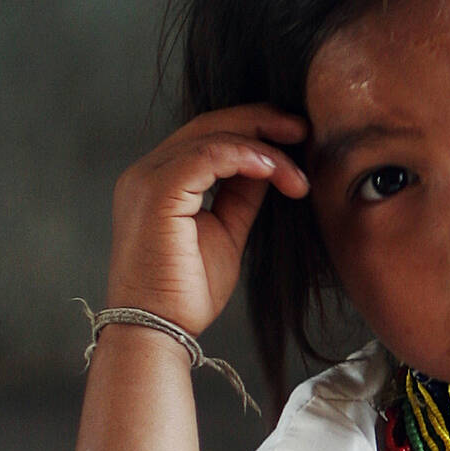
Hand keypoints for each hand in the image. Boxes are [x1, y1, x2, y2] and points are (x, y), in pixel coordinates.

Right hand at [106, 104, 308, 335]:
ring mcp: (146, 181)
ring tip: (295, 174)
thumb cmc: (186, 290)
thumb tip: (268, 163)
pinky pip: (206, 157)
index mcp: (159, 180)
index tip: (296, 136)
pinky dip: (244, 156)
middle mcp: (146, 173)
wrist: (157, 329)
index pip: (208, 135)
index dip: (254, 127)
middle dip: (262, 121)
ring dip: (263, 149)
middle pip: (209, 125)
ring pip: (212, 137)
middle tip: (303, 130)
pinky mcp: (156, 194)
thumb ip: (242, 194)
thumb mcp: (226, 230)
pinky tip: (273, 170)